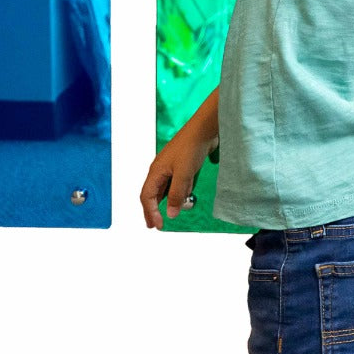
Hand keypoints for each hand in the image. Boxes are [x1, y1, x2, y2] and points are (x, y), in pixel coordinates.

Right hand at [140, 95, 219, 228]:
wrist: (206, 127)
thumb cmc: (192, 147)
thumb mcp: (184, 174)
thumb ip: (176, 194)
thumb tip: (170, 214)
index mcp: (156, 171)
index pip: (147, 197)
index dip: (150, 212)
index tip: (158, 226)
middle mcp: (162, 169)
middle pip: (154, 194)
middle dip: (154, 210)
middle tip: (157, 224)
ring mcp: (173, 166)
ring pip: (167, 188)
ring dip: (170, 200)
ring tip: (173, 212)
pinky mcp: (185, 164)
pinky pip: (179, 181)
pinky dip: (181, 190)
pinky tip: (186, 196)